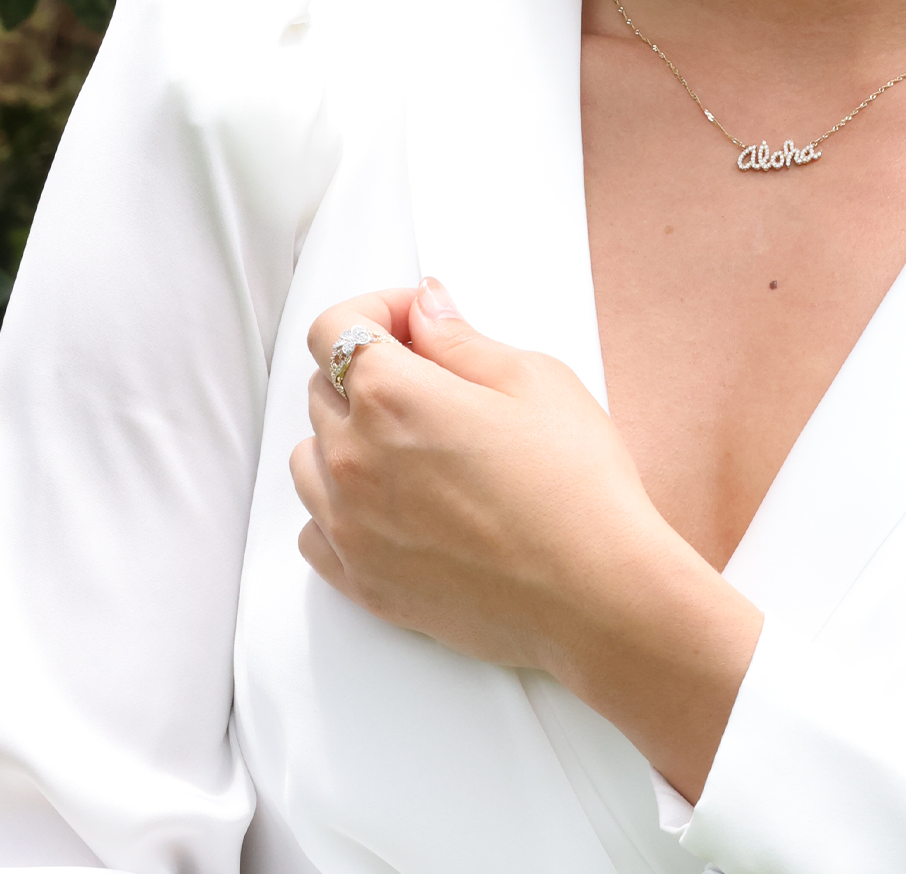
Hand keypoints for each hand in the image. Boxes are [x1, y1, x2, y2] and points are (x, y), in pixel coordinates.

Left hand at [291, 280, 761, 799]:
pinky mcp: (362, 582)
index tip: (416, 321)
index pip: (335, 327)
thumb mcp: (534, 379)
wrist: (595, 596)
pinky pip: (315, 528)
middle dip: (371, 370)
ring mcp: (350, 528)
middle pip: (323, 389)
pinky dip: (341, 505)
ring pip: (310, 458)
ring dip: (348, 437)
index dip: (377, 309)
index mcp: (391, 397)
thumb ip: (460, 339)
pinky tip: (394, 500)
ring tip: (416, 443)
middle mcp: (353, 460)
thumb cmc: (576, 485)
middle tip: (437, 379)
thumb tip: (425, 309)